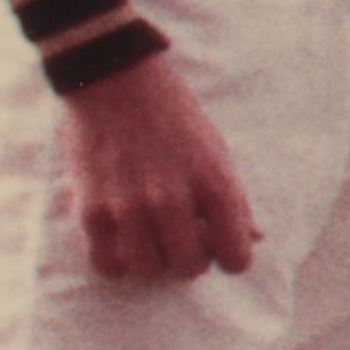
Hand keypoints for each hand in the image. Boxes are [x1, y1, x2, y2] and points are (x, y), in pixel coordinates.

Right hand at [55, 54, 258, 281]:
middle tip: (180, 236)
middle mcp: (173, 198)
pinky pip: (108, 265)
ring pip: (148, 271)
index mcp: (214, 182)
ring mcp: (130, 206)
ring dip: (152, 259)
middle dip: (189, 258)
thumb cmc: (173, 115)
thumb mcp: (215, 149)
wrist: (115, 78)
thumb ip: (234, 198)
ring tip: (148, 235)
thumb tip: (256, 238)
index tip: (217, 243)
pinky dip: (117, 260)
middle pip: (190, 268)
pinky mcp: (93, 209)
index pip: (235, 257)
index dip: (230, 255)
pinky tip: (122, 239)